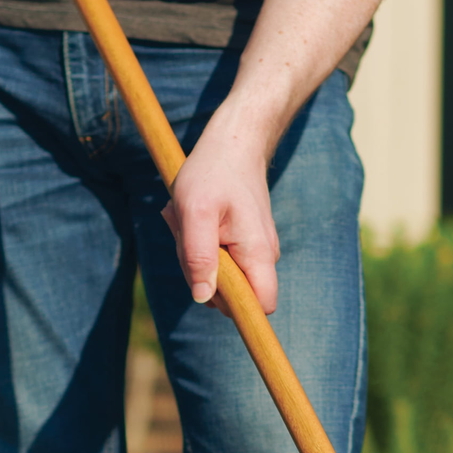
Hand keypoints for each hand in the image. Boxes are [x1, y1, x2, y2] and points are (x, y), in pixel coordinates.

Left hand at [161, 115, 280, 315]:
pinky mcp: (244, 245)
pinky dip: (202, 247)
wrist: (234, 143)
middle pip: (233, 296)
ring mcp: (255, 252)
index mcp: (258, 255)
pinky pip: (220, 261)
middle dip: (204, 277)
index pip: (261, 307)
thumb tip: (202, 298)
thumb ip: (198, 257)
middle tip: (188, 237)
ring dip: (197, 259)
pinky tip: (196, 222)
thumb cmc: (211, 173)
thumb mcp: (194, 212)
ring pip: (223, 278)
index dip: (237, 309)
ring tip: (190, 224)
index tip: (209, 285)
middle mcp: (264, 258)